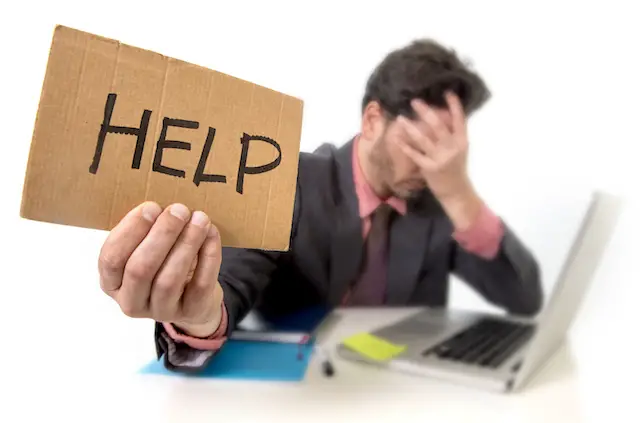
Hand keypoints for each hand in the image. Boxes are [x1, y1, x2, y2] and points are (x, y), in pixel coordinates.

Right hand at [98, 202, 223, 337]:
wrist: (194, 298)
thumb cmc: (164, 264)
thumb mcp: (147, 249)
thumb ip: (148, 231)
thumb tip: (166, 208)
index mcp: (111, 282)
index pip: (111, 259)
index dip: (130, 231)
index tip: (151, 207)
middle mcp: (131, 301)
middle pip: (140, 269)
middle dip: (161, 235)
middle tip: (179, 210)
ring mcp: (160, 311)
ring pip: (169, 280)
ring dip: (186, 243)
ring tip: (200, 219)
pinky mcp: (191, 312)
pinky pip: (200, 285)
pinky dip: (208, 256)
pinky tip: (211, 234)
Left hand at [396, 91, 482, 229]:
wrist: (455, 191)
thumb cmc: (455, 167)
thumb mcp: (460, 149)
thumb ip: (452, 134)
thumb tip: (439, 114)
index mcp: (462, 141)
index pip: (460, 120)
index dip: (455, 106)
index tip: (448, 92)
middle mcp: (452, 148)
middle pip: (438, 126)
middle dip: (426, 112)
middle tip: (414, 101)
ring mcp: (440, 158)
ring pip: (423, 139)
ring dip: (410, 127)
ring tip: (401, 118)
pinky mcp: (429, 168)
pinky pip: (415, 154)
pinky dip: (405, 145)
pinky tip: (396, 138)